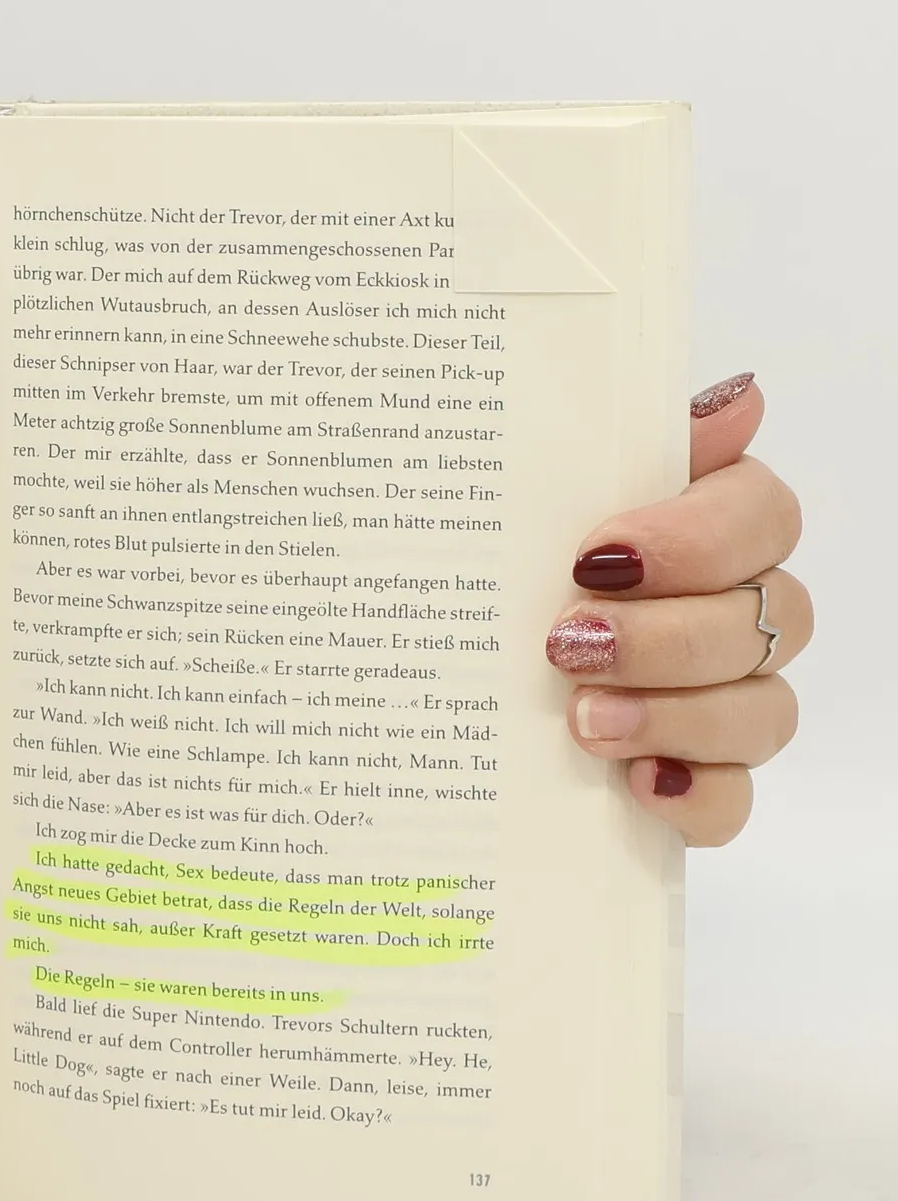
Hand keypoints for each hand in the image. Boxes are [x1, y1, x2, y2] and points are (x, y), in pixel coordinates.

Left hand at [546, 374, 808, 844]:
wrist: (430, 684)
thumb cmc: (504, 572)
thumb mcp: (538, 502)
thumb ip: (631, 448)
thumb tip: (740, 398)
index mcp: (707, 531)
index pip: (764, 516)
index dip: (696, 538)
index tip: (595, 556)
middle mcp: (736, 614)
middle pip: (771, 617)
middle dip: (666, 635)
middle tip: (567, 644)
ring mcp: (726, 705)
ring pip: (764, 712)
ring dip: (674, 715)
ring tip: (581, 720)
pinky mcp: (699, 785)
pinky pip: (735, 802)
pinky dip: (695, 796)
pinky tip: (638, 785)